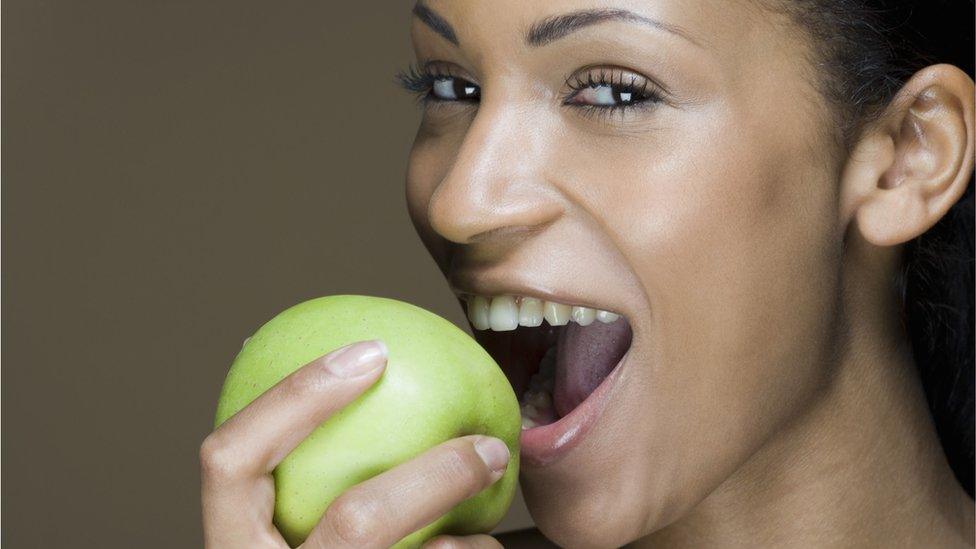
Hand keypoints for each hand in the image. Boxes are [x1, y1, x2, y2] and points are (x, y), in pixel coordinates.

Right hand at [200, 340, 508, 547]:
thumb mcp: (288, 532)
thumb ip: (306, 487)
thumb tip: (368, 377)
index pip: (228, 462)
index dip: (294, 396)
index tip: (372, 353)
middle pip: (357, 522)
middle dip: (435, 476)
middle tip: (488, 446)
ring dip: (470, 544)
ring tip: (488, 536)